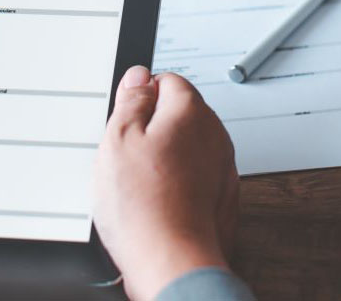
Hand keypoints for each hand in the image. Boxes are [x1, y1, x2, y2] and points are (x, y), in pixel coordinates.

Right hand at [93, 66, 239, 299]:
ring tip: (139, 184)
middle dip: (153, 129)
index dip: (141, 97)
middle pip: (180, 116)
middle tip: (126, 154)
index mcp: (191, 112)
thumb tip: (139, 77)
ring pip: (188, 149)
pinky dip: (179, 185)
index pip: (168, 81)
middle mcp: (215, 136)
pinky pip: (197, 179)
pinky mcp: (222, 199)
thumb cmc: (145, 206)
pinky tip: (157, 203)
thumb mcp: (118, 139)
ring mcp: (222, 169)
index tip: (126, 117)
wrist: (173, 263)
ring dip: (166, 159)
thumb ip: (131, 101)